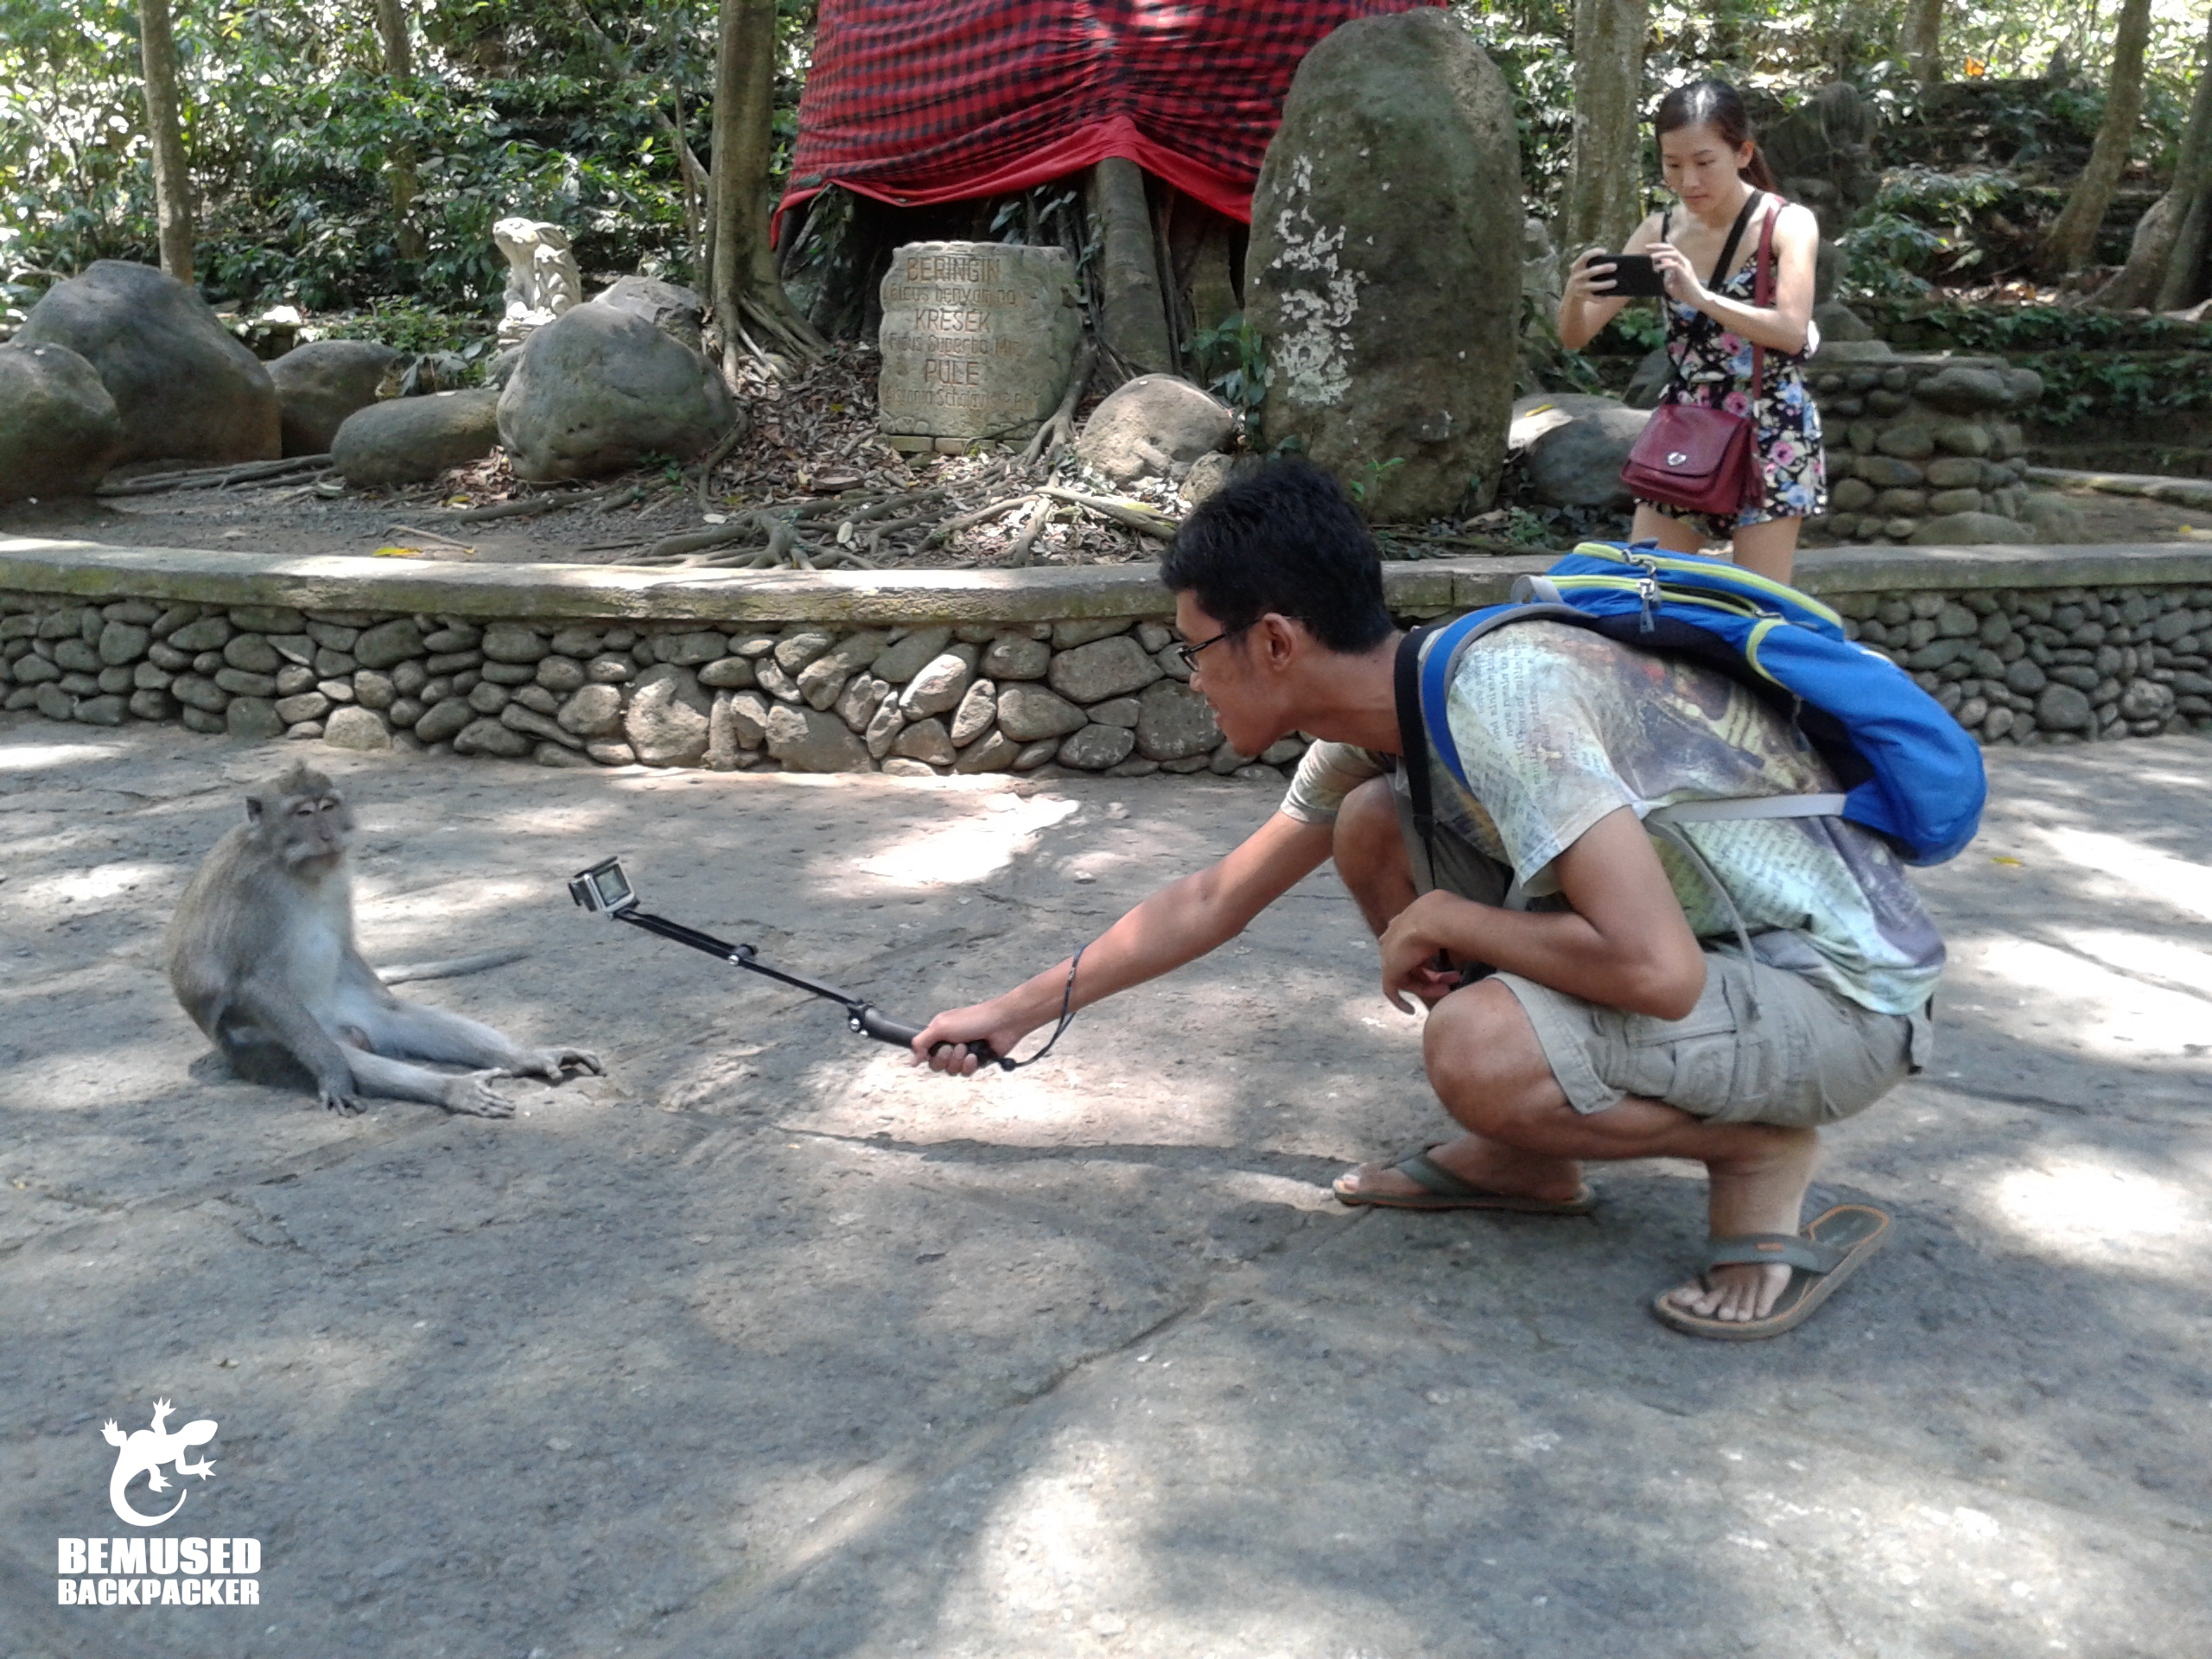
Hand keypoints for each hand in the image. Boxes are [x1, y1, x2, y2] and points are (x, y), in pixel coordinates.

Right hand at [910, 998, 1033, 1078]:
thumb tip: (912, 1060)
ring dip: (959, 1061)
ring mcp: (963, 1054)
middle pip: (936, 1065)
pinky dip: (970, 1065)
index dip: (928, 1055)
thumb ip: (921, 1042)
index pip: (924, 1052)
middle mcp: (950, 1044)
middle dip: (946, 1058)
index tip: (933, 1051)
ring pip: (951, 1071)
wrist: (1002, 1024)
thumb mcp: (941, 1026)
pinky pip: (966, 1073)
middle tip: (955, 1047)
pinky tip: (976, 1056)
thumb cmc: (974, 1019)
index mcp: (939, 1033)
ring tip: (968, 1049)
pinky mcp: (975, 1062)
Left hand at [1376, 890, 1480, 1013]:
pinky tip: (1411, 1011)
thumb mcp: (1452, 926)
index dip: (1428, 959)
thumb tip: (1467, 943)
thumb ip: (1452, 934)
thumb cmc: (1449, 920)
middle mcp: (1395, 938)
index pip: (1413, 946)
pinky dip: (1400, 1002)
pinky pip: (1391, 990)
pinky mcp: (1389, 971)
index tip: (1444, 965)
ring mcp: (1390, 955)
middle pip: (1413, 963)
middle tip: (1455, 978)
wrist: (1435, 919)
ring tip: (1448, 988)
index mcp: (1406, 924)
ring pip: (1409, 976)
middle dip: (1434, 974)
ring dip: (1429, 986)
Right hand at [1563, 247, 1620, 305]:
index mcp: (1577, 266)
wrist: (1571, 293)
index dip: (1594, 253)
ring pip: (1593, 286)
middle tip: (1615, 266)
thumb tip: (1613, 266)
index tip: (1605, 252)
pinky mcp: (1582, 297)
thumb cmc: (1584, 276)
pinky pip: (1592, 298)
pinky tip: (1608, 297)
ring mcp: (1579, 287)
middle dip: (1603, 268)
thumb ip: (1593, 265)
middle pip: (1591, 271)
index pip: (1585, 256)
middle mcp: (1577, 276)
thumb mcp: (1584, 269)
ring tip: (1615, 282)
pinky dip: (1600, 298)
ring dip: (1604, 284)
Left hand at [1646, 241, 1706, 308]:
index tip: (1647, 248)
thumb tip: (1657, 268)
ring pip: (1674, 254)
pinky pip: (1675, 265)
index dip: (1659, 247)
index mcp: (1680, 263)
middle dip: (1658, 246)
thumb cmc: (1683, 292)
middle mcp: (1683, 262)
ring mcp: (1685, 266)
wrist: (1695, 299)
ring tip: (1651, 257)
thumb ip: (1664, 275)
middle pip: (1671, 248)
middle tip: (1646, 247)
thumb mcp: (1669, 283)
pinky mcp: (1685, 273)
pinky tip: (1657, 267)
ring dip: (1661, 254)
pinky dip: (1665, 265)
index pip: (1669, 250)